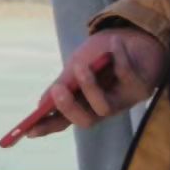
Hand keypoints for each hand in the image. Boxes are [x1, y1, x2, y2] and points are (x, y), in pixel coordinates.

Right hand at [27, 28, 165, 137]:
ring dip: (89, 85)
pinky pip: (125, 75)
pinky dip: (118, 55)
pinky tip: (115, 42)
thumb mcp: (76, 67)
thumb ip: (64, 84)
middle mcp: (103, 107)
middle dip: (69, 108)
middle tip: (58, 89)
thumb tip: (42, 105)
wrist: (134, 38)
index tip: (28, 131)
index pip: (63, 120)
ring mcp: (123, 101)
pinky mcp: (141, 89)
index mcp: (84, 103)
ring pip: (104, 107)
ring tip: (80, 64)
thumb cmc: (100, 55)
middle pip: (85, 122)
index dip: (46, 127)